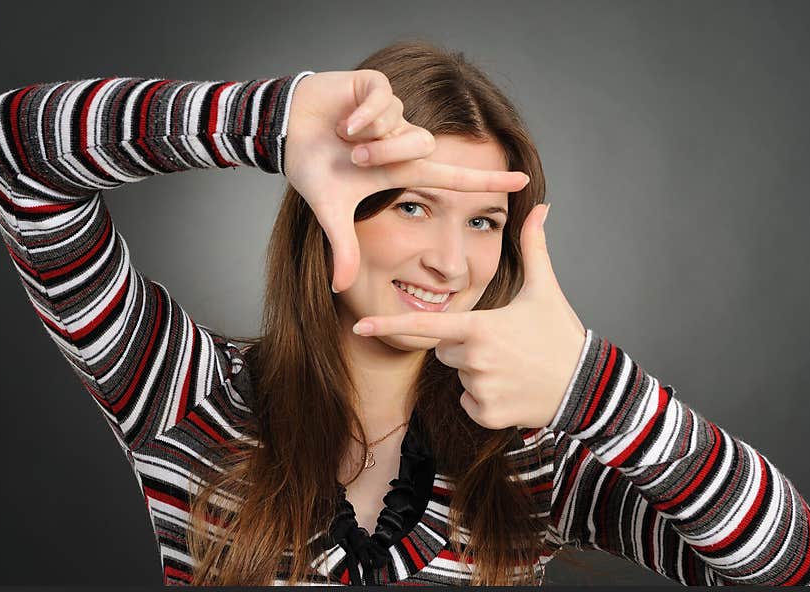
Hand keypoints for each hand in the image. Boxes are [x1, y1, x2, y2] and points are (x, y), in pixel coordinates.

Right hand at [283, 69, 530, 292]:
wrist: (285, 132)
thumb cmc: (314, 167)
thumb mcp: (332, 211)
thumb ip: (344, 247)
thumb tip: (340, 287)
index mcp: (402, 170)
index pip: (454, 178)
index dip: (488, 180)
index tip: (523, 180)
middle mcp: (404, 141)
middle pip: (423, 147)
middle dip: (385, 156)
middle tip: (356, 160)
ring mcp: (393, 113)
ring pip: (402, 124)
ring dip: (371, 138)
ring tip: (344, 139)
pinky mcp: (376, 85)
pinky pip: (383, 100)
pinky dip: (361, 115)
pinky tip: (342, 120)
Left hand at [351, 204, 586, 429]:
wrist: (588, 386)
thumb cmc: (561, 334)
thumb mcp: (545, 290)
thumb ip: (534, 247)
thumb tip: (541, 207)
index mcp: (480, 327)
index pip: (426, 325)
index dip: (390, 324)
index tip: (360, 326)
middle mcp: (474, 359)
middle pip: (444, 350)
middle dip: (464, 346)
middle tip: (502, 345)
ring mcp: (480, 390)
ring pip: (458, 377)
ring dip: (477, 373)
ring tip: (513, 367)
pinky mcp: (487, 415)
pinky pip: (468, 403)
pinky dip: (485, 400)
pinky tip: (512, 390)